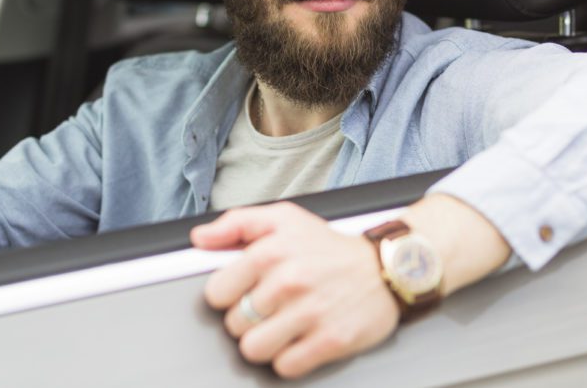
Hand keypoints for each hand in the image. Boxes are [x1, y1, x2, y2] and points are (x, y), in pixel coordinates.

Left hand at [191, 202, 398, 378]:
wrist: (386, 267)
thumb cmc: (329, 246)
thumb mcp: (283, 219)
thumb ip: (236, 224)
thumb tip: (200, 238)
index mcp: (271, 252)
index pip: (216, 293)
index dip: (228, 295)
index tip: (243, 291)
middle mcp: (289, 282)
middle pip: (233, 324)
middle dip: (246, 318)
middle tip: (268, 308)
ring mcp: (310, 313)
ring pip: (253, 349)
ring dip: (263, 342)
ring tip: (280, 327)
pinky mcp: (331, 341)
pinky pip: (285, 367)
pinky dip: (288, 359)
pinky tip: (299, 339)